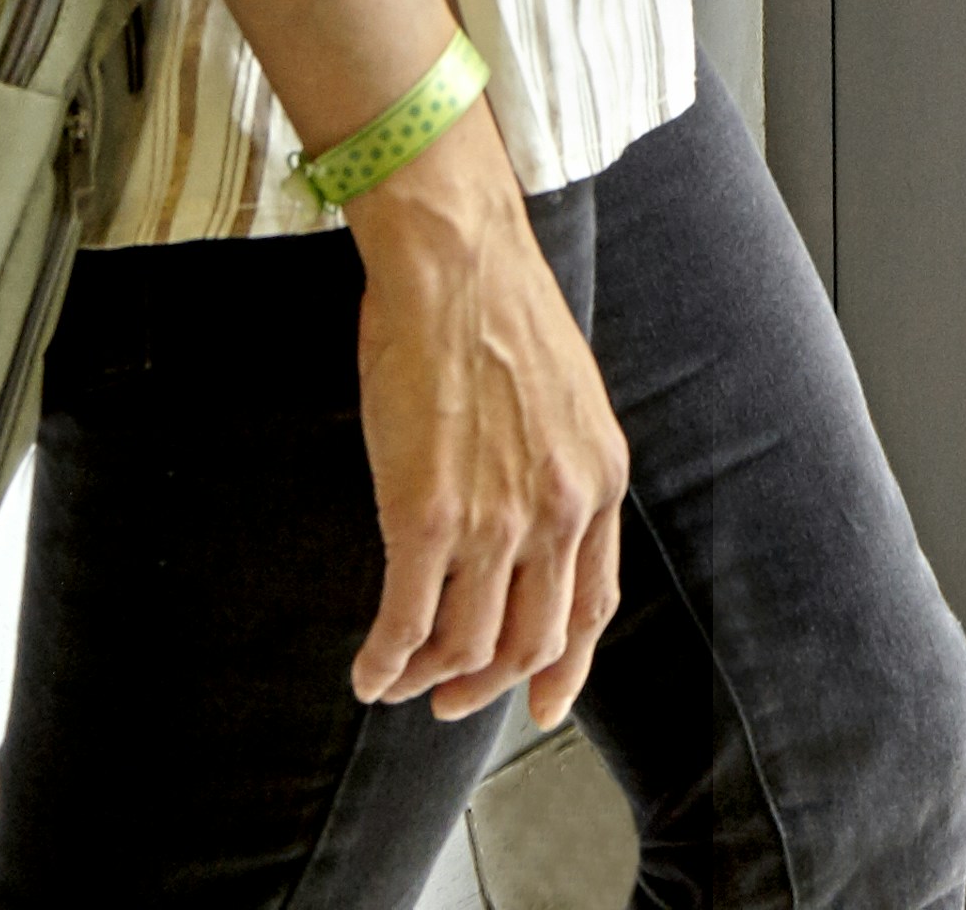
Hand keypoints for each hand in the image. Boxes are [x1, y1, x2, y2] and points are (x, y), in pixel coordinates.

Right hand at [346, 114, 632, 724]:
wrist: (456, 262)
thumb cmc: (495, 311)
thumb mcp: (567, 398)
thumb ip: (559, 465)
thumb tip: (533, 514)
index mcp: (598, 481)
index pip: (592, 605)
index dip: (564, 666)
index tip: (543, 703)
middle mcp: (559, 511)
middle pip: (531, 640)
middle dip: (489, 686)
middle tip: (451, 701)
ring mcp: (494, 521)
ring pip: (469, 646)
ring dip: (431, 680)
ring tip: (400, 684)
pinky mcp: (425, 516)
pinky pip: (407, 623)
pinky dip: (386, 662)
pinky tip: (367, 672)